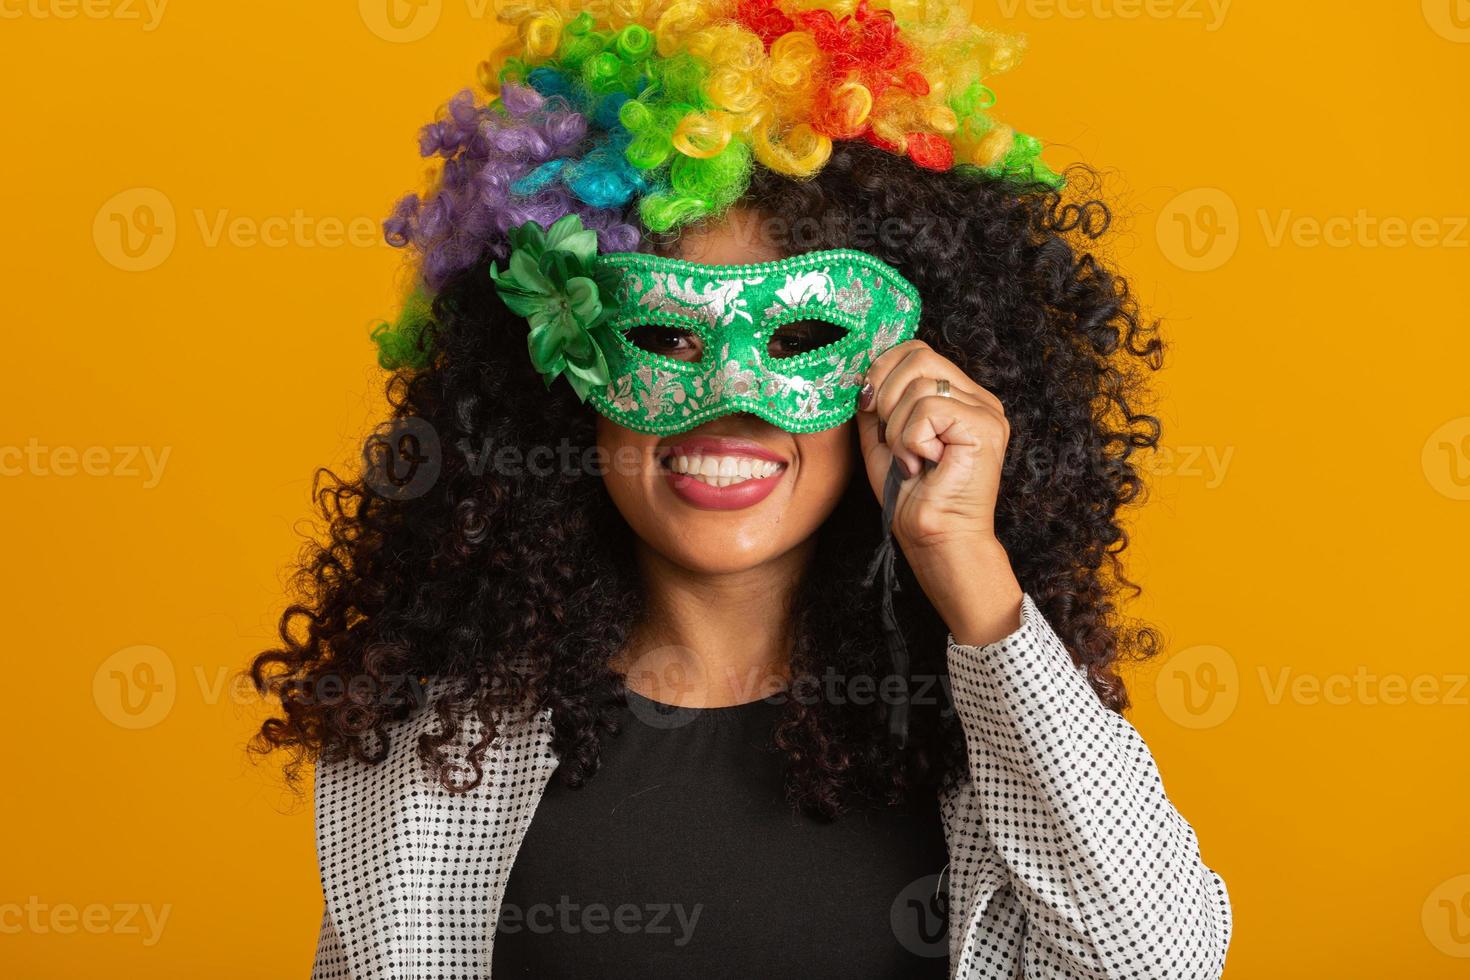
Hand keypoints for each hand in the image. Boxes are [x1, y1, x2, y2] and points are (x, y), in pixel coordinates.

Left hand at [857, 340, 1023, 645]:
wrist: (934, 540)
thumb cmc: (912, 497)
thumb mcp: (882, 440)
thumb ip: (877, 404)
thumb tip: (864, 376)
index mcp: (957, 395)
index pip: (915, 351)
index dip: (882, 372)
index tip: (871, 409)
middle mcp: (978, 397)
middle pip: (917, 356)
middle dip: (886, 396)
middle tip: (891, 438)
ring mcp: (985, 410)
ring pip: (919, 385)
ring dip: (898, 428)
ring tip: (910, 460)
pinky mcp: (985, 426)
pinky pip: (929, 409)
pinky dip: (911, 440)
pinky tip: (921, 464)